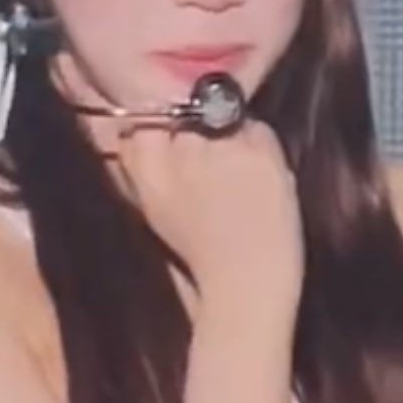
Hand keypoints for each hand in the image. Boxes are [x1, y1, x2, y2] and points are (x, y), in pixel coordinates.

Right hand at [114, 118, 303, 310]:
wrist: (246, 287)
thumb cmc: (198, 255)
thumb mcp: (153, 208)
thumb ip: (145, 164)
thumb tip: (141, 128)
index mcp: (150, 168)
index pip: (146, 119)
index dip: (160, 127)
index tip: (172, 145)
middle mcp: (184, 149)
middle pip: (186, 115)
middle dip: (197, 132)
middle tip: (212, 168)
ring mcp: (225, 146)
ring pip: (223, 116)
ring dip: (229, 136)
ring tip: (237, 177)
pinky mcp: (261, 149)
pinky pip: (258, 128)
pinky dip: (260, 147)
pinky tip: (258, 180)